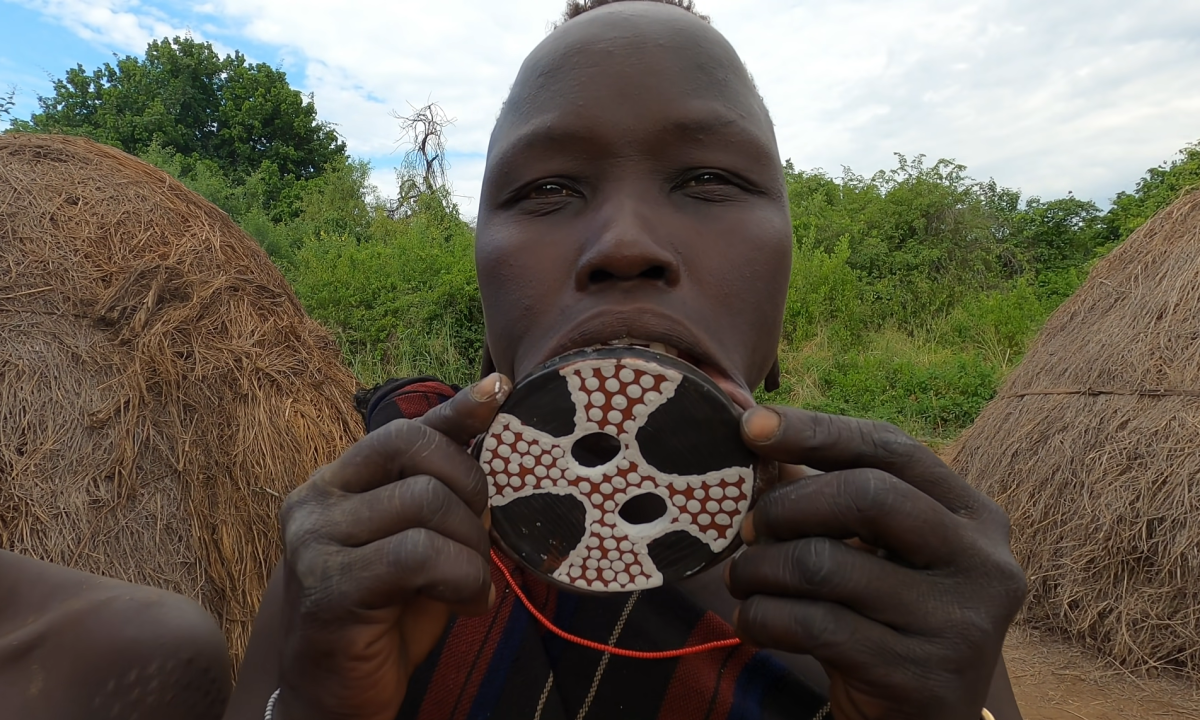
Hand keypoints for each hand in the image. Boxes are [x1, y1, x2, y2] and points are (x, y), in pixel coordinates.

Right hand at [273, 374, 510, 719]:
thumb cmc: (388, 615)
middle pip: (418, 451)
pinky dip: (461, 578)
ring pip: (426, 502)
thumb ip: (445, 491)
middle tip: (479, 547)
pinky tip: (466, 604)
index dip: (457, 410)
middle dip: (472, 493)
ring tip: (471, 586)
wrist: (338, 696)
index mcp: (337, 481)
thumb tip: (493, 417)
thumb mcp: (423, 542)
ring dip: (471, 549)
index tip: (500, 393)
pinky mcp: (328, 586)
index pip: (405, 429)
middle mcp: (315, 499)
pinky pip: (418, 554)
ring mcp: (314, 540)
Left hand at [726, 406, 1026, 719]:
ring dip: (760, 568)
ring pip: (826, 564)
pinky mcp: (921, 676)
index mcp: (973, 514)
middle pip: (865, 496)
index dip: (816, 430)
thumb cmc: (882, 618)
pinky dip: (764, 617)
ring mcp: (959, 622)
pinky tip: (753, 621)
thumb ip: (820, 490)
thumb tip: (749, 420)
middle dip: (786, 506)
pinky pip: (814, 625)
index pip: (890, 447)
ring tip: (743, 580)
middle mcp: (982, 562)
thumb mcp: (869, 550)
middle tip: (747, 528)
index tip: (751, 426)